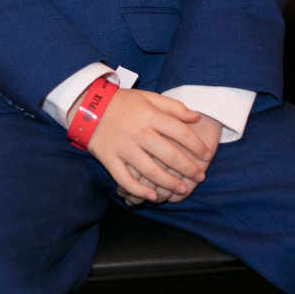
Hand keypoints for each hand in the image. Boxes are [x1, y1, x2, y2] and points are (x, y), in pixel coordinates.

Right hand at [75, 88, 214, 203]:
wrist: (88, 106)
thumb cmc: (122, 102)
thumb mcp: (148, 97)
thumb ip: (173, 107)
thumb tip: (196, 117)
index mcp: (150, 116)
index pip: (180, 132)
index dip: (196, 145)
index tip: (206, 155)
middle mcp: (138, 133)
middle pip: (169, 154)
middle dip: (188, 168)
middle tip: (200, 176)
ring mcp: (123, 148)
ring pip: (150, 170)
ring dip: (169, 182)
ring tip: (183, 189)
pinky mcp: (110, 159)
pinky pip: (125, 179)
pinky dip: (139, 190)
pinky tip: (153, 197)